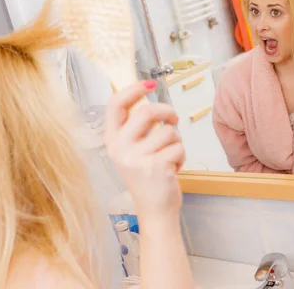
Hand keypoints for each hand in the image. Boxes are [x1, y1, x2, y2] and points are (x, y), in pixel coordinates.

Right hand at [104, 80, 184, 221]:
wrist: (154, 211)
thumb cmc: (147, 177)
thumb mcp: (133, 151)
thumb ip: (136, 128)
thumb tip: (149, 100)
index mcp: (112, 141)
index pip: (116, 104)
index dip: (134, 89)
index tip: (150, 83)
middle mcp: (120, 149)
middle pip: (147, 112)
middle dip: (167, 111)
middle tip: (174, 119)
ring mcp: (137, 159)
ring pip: (168, 131)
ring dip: (176, 141)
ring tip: (170, 156)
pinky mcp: (156, 167)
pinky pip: (178, 147)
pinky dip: (182, 156)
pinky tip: (173, 168)